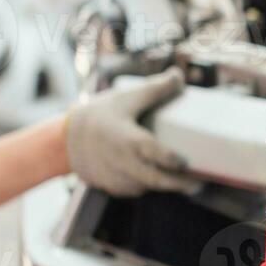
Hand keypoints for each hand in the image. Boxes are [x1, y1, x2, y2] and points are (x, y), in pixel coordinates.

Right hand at [65, 70, 196, 196]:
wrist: (66, 139)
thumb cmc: (101, 115)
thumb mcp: (126, 98)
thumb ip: (155, 89)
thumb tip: (179, 75)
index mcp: (126, 139)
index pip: (150, 152)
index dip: (169, 159)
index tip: (185, 162)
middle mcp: (122, 163)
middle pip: (156, 180)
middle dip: (179, 184)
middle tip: (200, 184)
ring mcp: (117, 179)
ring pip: (148, 187)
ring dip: (166, 186)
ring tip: (188, 182)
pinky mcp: (114, 189)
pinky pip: (137, 190)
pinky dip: (150, 186)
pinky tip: (163, 181)